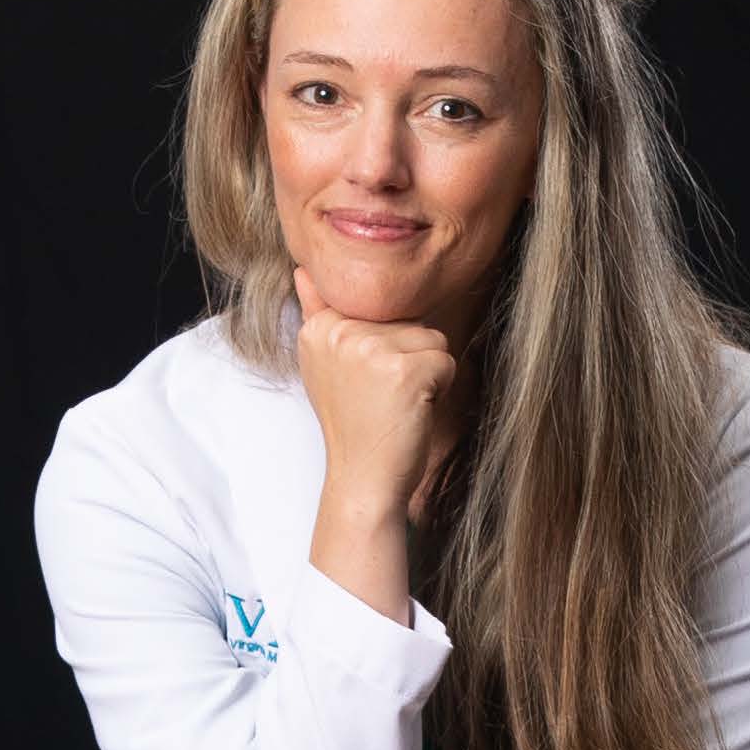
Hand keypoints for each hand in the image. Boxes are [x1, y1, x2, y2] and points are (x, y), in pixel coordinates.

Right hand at [293, 268, 462, 520]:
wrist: (363, 479)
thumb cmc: (354, 424)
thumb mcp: (325, 365)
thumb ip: (318, 313)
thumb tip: (302, 270)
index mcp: (318, 327)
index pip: (380, 310)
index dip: (383, 348)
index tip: (363, 383)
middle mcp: (339, 332)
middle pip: (408, 320)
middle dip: (407, 357)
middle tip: (382, 396)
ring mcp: (369, 349)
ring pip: (431, 338)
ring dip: (426, 373)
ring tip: (396, 402)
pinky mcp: (403, 370)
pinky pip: (446, 361)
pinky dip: (440, 390)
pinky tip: (411, 411)